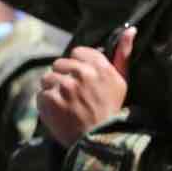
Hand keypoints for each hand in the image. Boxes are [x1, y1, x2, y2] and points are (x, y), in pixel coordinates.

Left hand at [37, 27, 134, 144]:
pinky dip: (46, 105)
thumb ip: (124, 53)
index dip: (78, 66)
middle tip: (74, 96)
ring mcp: (65, 87)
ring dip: (53, 91)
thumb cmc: (111, 110)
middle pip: (59, 64)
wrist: (100, 142)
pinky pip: (41, 95)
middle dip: (63, 77)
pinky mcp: (50, 101)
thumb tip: (131, 28)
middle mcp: (82, 74)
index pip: (77, 52)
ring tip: (66, 106)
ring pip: (47, 78)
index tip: (83, 81)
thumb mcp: (122, 80)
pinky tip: (59, 114)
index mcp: (100, 66)